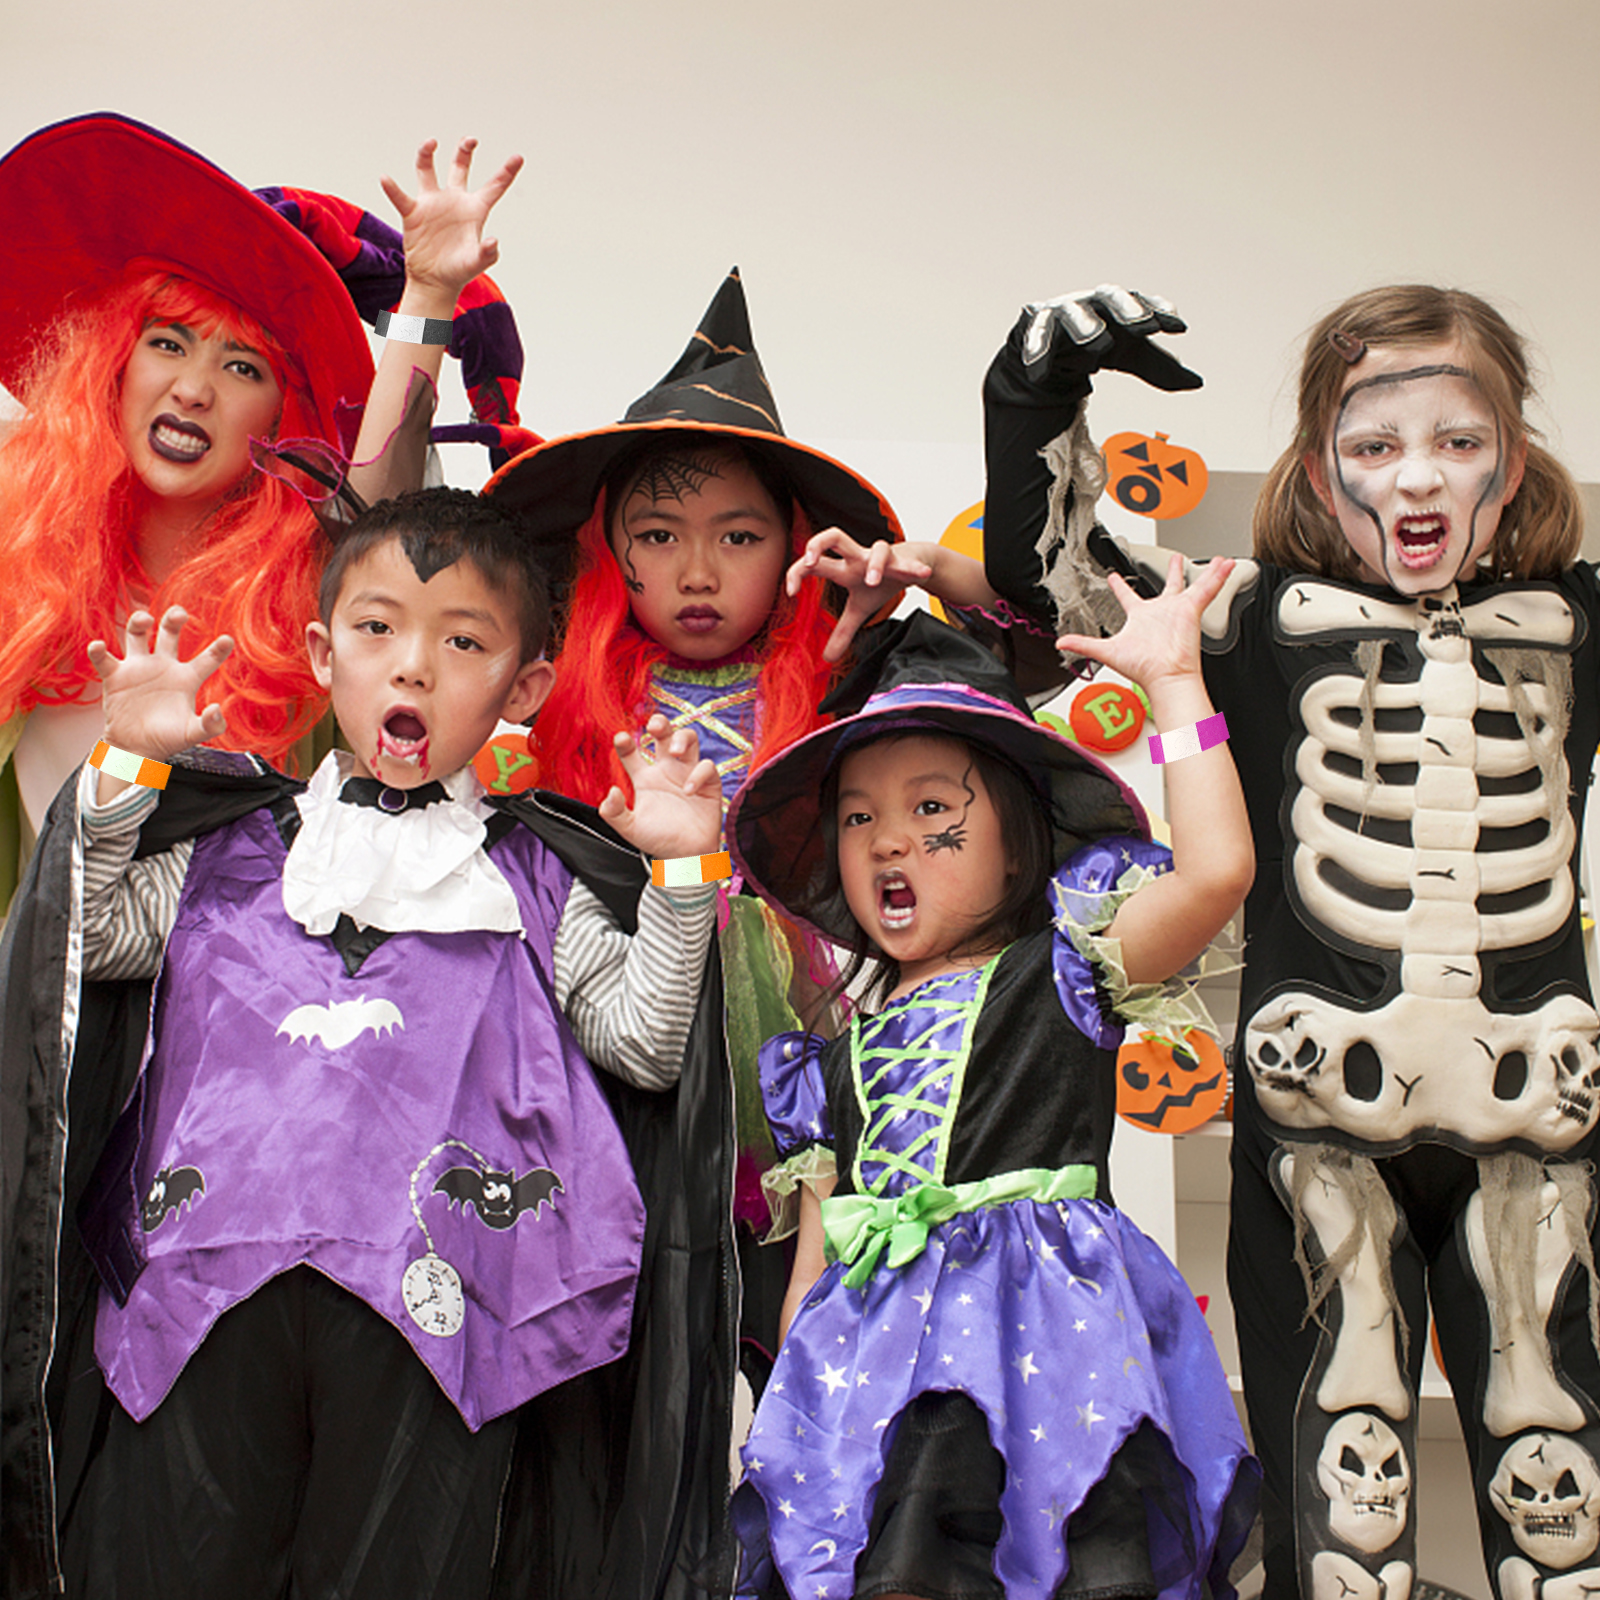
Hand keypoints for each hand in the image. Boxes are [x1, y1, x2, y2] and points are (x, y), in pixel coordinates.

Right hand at [87, 608, 232, 759]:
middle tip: (179, 613)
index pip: (207, 659)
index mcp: (187, 678)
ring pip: (137, 635)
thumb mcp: (193, 733)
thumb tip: (217, 709)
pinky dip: (98, 650)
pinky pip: (104, 658)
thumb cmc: (168, 738)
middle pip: (169, 634)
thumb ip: (210, 725)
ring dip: (138, 622)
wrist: (137, 748)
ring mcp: (139, 668)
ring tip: (145, 619)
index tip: (228, 639)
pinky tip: (98, 646)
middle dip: (173, 620)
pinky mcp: (115, 676)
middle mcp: (164, 666)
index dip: (217, 649)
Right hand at [379, 138, 523, 303]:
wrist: (435, 281)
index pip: (494, 187)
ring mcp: (432, 204)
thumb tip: (493, 241)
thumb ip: (487, 253)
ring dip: (426, 155)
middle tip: (471, 139)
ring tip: (431, 143)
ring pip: (427, 170)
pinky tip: (386, 179)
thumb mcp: (476, 263)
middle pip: (459, 167)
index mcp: (475, 210)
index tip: (518, 157)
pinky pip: (400, 196)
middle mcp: (454, 201)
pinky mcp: (413, 213)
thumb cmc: (459, 271)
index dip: (507, 172)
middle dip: (464, 151)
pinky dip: (392, 188)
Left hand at [599, 715, 721, 859]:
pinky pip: (707, 767)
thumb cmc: (657, 840)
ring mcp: (688, 773)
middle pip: (664, 734)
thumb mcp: (629, 829)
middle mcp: (666, 770)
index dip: (625, 742)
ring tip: (675, 752)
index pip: (632, 752)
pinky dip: (699, 774)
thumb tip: (612, 792)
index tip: (621, 739)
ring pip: (689, 740)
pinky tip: (688, 790)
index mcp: (644, 777)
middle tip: (655, 727)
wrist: (685, 857)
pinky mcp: (708, 783)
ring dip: (682, 738)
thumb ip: (614, 813)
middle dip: (661, 723)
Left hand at [787, 529, 933, 663]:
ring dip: (874, 565)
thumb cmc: (879, 582)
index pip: (813, 564)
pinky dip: (912, 568)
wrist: (910, 563)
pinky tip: (921, 575)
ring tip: (872, 583)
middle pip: (833, 536)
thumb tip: (827, 658)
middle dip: (817, 544)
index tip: (790, 592)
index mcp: (842, 569)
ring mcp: (879, 557)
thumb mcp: (859, 609)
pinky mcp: (902, 559)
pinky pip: (906, 561)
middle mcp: (857, 558)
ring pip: (875, 548)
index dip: (797, 573)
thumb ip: (843, 631)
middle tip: (810, 562)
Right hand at [1018, 285, 1200, 393]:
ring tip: (1098, 343)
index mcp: (1119, 306)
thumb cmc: (1097, 346)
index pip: (1143, 302)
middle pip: (1111, 297)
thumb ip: (1162, 369)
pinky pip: (1036, 335)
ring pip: (1074, 312)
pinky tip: (1040, 370)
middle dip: (1127, 309)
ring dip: (1086, 326)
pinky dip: (1038, 351)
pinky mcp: (1034, 324)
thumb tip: (1197, 383)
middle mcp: (1092, 302)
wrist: (1052, 354)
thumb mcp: (1132, 356)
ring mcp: (1062, 311)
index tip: (1179, 328)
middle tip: (1142, 325)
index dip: (1160, 310)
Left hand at [1056, 554, 1232, 691]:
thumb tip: (1059, 643)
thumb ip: (1083, 644)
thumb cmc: (1142, 667)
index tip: (1114, 577)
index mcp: (1141, 618)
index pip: (1128, 597)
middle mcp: (1161, 612)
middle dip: (1172, 572)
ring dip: (1205, 572)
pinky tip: (1226, 564)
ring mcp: (1178, 610)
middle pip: (1168, 586)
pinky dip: (1218, 577)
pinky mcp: (1192, 609)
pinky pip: (1208, 589)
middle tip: (1175, 558)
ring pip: (1194, 585)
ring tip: (1217, 559)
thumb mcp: (1107, 651)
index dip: (1120, 586)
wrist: (1166, 676)